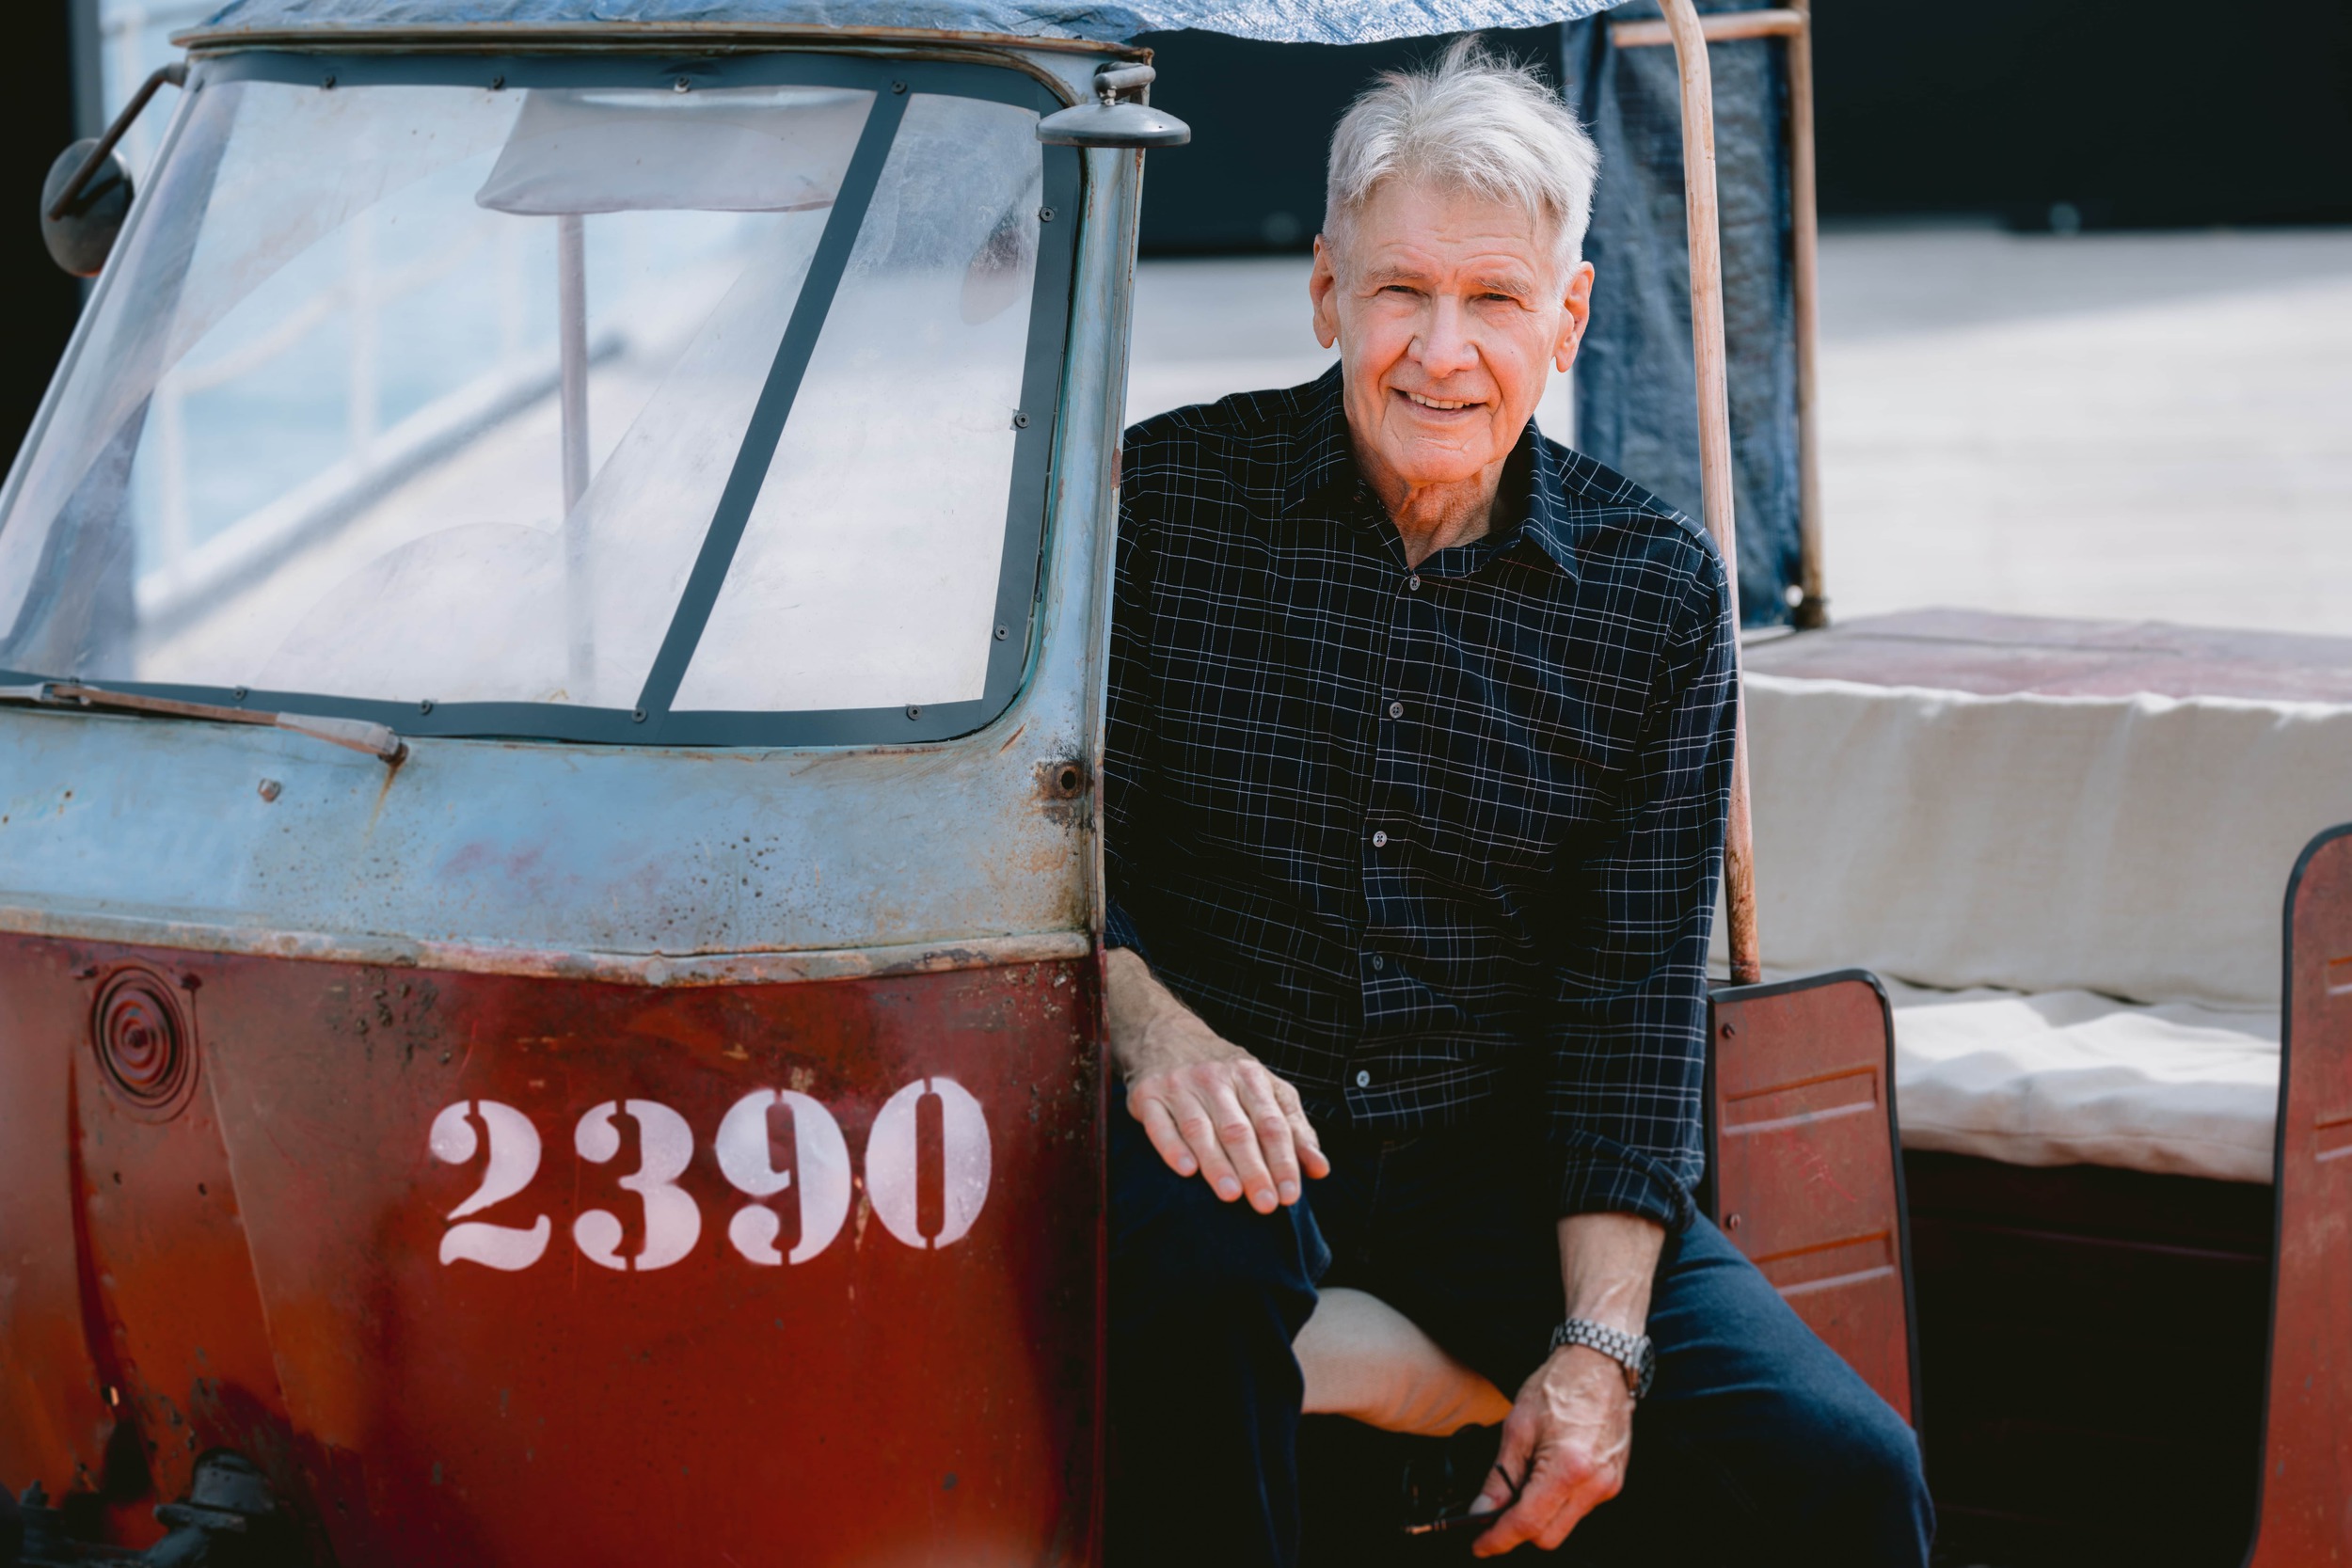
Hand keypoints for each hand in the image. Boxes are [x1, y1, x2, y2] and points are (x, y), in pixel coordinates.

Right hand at [1105, 948, 1329, 1211]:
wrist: (1164, 1032)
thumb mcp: (1265, 1088)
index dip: (1284, 1160)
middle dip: (1254, 1169)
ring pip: (1201, 1129)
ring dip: (1216, 1163)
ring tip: (1230, 1195)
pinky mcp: (1147, 1095)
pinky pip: (1159, 1125)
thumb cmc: (1224, 1073)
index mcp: (1250, 1076)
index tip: (1291, 1195)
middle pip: (1238, 1129)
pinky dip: (1172, 1148)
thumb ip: (1294, 1128)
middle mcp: (1215, 1078)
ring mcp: (1179, 1085)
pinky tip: (1186, 1171)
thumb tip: (1320, 1170)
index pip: (1272, 1123)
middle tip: (1265, 1204)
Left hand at [1468, 1344, 1632, 1556]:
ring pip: (1564, 1525)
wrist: (1599, 1363)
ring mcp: (1608, 1486)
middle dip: (1518, 1531)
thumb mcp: (1517, 1428)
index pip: (1527, 1523)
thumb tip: (1481, 1510)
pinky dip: (1557, 1503)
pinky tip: (1545, 1477)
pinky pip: (1579, 1509)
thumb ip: (1500, 1476)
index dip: (1498, 1539)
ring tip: (1523, 1482)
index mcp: (1567, 1469)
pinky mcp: (1614, 1482)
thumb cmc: (1559, 1385)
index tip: (1479, 1545)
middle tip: (1493, 1512)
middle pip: (1548, 1536)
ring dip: (1539, 1516)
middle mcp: (1594, 1484)